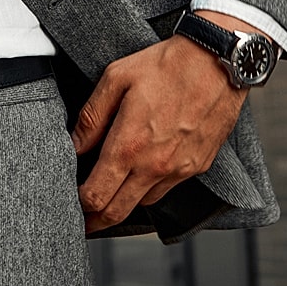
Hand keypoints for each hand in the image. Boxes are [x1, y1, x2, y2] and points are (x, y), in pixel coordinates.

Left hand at [71, 10, 259, 233]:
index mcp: (129, 145)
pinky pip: (166, 189)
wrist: (218, 62)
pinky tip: (139, 176)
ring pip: (143, 203)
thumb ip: (92, 117)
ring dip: (123, 204)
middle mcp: (155, 166)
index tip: (68, 204)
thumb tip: (74, 145)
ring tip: (108, 194)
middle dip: (95, 221)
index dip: (78, 206)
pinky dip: (148, 190)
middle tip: (81, 224)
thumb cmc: (166, 65)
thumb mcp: (116, 78)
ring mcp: (179, 170)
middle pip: (117, 212)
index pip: (96, 195)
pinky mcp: (198, 166)